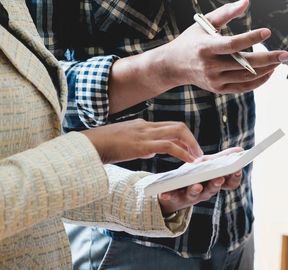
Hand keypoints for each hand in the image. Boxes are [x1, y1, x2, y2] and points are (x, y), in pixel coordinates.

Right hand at [81, 119, 202, 163]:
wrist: (88, 145)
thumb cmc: (101, 147)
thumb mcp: (123, 144)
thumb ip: (138, 146)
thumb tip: (149, 152)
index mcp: (141, 125)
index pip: (168, 126)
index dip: (182, 136)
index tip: (190, 148)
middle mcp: (145, 126)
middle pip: (178, 126)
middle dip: (191, 140)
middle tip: (199, 154)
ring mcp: (144, 133)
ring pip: (178, 132)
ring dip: (191, 145)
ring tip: (198, 159)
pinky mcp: (142, 145)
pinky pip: (169, 146)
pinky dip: (183, 153)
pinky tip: (189, 162)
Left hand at [157, 147, 245, 214]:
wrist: (174, 192)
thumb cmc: (195, 176)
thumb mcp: (208, 166)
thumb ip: (222, 159)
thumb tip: (240, 150)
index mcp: (214, 182)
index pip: (230, 183)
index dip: (235, 178)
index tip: (237, 170)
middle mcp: (205, 191)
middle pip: (213, 189)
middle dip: (216, 184)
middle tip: (218, 178)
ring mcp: (190, 196)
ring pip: (195, 194)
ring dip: (196, 190)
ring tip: (196, 186)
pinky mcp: (175, 198)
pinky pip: (172, 197)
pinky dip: (169, 196)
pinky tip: (164, 194)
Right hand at [158, 0, 287, 93]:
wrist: (173, 66)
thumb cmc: (192, 40)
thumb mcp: (205, 22)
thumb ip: (226, 12)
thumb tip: (246, 2)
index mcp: (206, 47)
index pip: (233, 44)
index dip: (251, 38)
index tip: (267, 32)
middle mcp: (210, 66)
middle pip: (244, 64)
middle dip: (268, 59)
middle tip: (286, 54)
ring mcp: (215, 80)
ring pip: (247, 77)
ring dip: (267, 70)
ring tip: (279, 60)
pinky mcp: (219, 89)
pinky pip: (244, 87)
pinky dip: (259, 81)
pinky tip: (269, 72)